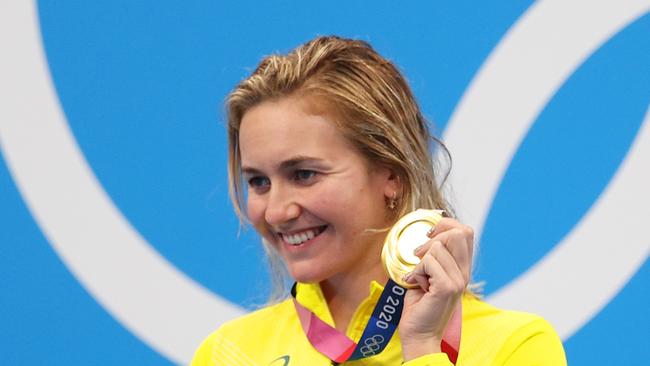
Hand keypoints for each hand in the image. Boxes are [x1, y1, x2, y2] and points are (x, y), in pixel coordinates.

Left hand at [398, 218, 473, 360]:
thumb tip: (429, 235)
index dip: (446, 224)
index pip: (466, 231)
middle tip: (419, 255)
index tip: (429, 235)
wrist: (419, 333)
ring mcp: (458, 280)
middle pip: (458, 232)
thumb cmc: (420, 304)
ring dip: (419, 261)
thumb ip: (433, 256)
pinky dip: (416, 271)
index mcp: (463, 267)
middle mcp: (465, 272)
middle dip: (433, 237)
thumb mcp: (428, 274)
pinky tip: (417, 285)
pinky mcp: (447, 287)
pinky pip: (428, 262)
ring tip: (419, 278)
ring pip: (437, 247)